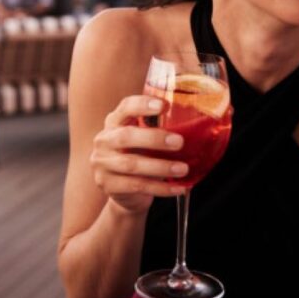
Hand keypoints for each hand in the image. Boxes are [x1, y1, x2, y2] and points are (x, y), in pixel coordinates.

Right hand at [90, 95, 186, 215]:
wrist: (124, 192)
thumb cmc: (139, 157)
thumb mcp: (144, 140)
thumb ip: (158, 129)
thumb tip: (196, 123)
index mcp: (114, 122)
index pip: (125, 107)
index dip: (143, 104)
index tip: (164, 105)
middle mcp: (104, 140)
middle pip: (125, 136)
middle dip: (154, 138)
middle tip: (179, 142)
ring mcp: (102, 163)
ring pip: (131, 164)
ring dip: (160, 167)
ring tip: (183, 169)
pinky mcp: (107, 184)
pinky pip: (136, 186)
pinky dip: (160, 188)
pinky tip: (179, 188)